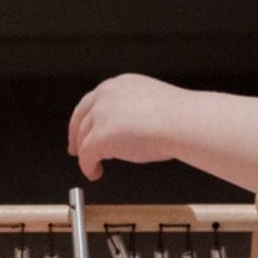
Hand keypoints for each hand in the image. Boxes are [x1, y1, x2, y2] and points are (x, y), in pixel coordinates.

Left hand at [68, 74, 193, 179]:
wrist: (181, 122)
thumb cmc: (178, 117)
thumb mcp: (152, 104)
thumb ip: (134, 112)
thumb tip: (129, 130)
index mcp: (120, 85)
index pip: (93, 101)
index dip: (86, 118)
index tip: (84, 128)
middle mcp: (106, 96)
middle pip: (81, 117)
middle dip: (76, 135)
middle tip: (76, 148)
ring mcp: (100, 116)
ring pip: (83, 138)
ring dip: (85, 154)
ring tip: (91, 165)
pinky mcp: (98, 137)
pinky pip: (86, 156)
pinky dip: (88, 167)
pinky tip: (94, 172)